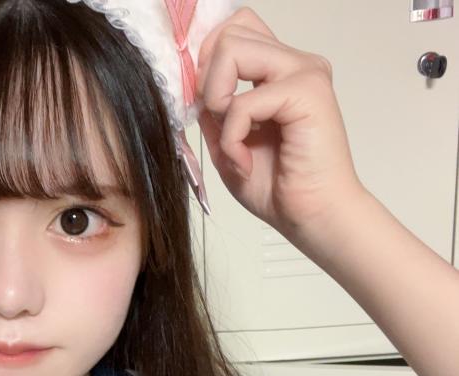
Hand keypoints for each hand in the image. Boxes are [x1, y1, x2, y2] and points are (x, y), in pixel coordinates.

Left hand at [195, 7, 367, 242]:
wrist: (313, 217)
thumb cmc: (278, 186)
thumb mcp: (227, 141)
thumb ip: (213, 107)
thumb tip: (192, 83)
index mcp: (278, 70)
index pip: (234, 28)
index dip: (207, 59)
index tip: (207, 105)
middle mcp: (294, 64)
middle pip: (229, 33)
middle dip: (208, 79)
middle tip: (219, 121)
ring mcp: (304, 73)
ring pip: (232, 50)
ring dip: (218, 100)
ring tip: (233, 139)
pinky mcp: (307, 92)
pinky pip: (242, 101)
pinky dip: (231, 137)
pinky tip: (245, 161)